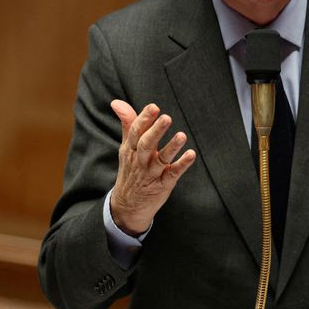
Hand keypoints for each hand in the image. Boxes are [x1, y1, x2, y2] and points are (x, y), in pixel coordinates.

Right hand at [110, 100, 195, 235]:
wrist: (127, 206)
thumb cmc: (131, 169)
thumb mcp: (126, 147)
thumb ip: (128, 124)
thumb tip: (116, 102)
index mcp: (131, 149)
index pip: (136, 132)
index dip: (144, 119)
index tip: (154, 107)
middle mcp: (140, 160)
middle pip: (146, 144)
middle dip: (156, 131)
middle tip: (167, 118)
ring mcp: (151, 174)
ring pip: (161, 160)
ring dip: (171, 147)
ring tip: (182, 136)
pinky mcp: (162, 185)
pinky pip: (172, 174)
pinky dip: (182, 165)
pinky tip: (191, 155)